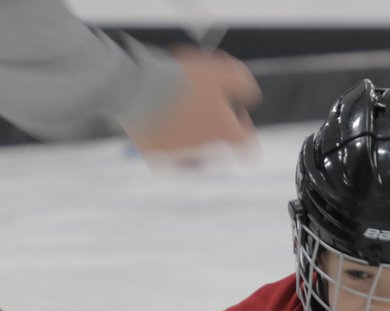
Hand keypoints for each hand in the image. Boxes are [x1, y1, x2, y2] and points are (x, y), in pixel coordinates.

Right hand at [123, 48, 260, 155]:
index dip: (244, 128)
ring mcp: (181, 158)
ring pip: (195, 152)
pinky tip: (164, 123)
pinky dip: (169, 142)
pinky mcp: (158, 160)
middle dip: (215, 127)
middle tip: (201, 106)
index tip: (234, 112)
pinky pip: (169, 155)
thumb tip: (252, 96)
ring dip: (192, 134)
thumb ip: (242, 83)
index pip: (248, 144)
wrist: (136, 89)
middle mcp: (208, 152)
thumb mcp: (220, 71)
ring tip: (179, 111)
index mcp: (226, 133)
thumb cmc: (181, 79)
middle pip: (219, 146)